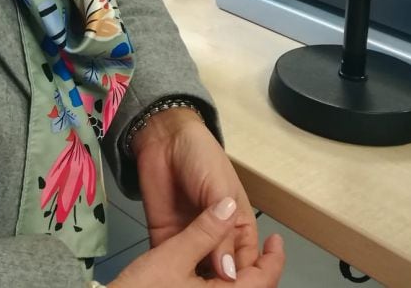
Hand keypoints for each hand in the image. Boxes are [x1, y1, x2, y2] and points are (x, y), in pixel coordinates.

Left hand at [132, 109, 267, 280]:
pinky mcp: (165, 239)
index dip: (241, 280)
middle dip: (218, 285)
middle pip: (221, 274)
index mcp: (237, 227)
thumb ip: (222, 231)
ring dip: (194, 283)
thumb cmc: (201, 156)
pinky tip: (169, 282)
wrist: (164, 138)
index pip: (246, 265)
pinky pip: (170, 263)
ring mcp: (189, 240)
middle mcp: (216, 239)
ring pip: (196, 274)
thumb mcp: (219, 190)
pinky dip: (171, 275)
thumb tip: (228, 272)